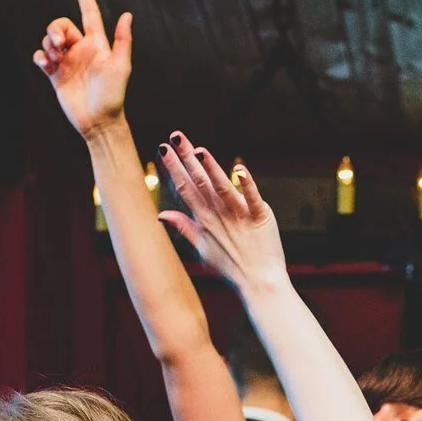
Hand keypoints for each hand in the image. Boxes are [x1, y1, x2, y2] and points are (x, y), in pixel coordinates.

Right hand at [33, 0, 131, 138]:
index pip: (89, 14)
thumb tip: (127, 14)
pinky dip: (39, 57)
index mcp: (96, 45)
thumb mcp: (120, 66)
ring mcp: (67, 62)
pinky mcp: (56, 76)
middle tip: (58, 43)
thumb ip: (122, 40)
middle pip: (62, 25)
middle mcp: (81, 50)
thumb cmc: (114, 95)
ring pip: (50, 40)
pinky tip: (45, 64)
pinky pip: (42, 58)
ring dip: (48, 44)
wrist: (99, 122)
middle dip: (55, 28)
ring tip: (54, 58)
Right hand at [156, 133, 287, 292]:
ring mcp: (239, 215)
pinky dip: (246, 184)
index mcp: (204, 220)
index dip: (174, 168)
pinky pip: (252, 198)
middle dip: (187, 159)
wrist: (259, 283)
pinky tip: (239, 170)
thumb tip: (161, 214)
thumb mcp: (202, 248)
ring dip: (211, 169)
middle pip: (200, 183)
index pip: (185, 189)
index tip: (163, 148)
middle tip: (175, 137)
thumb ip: (184, 227)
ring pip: (222, 188)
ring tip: (199, 150)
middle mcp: (219, 215)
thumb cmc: (230, 266)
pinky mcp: (260, 217)